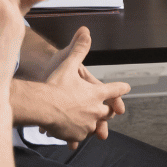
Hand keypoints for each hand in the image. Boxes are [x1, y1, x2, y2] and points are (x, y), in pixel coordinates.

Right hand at [22, 27, 132, 147]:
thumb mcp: (67, 65)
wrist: (40, 107)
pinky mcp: (77, 135)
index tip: (126, 87)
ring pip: (95, 125)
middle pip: (108, 112)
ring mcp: (88, 124)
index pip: (115, 89)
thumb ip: (78, 49)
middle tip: (107, 109)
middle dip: (107, 110)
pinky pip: (81, 136)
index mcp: (97, 93)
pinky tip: (72, 130)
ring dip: (92, 122)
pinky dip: (78, 133)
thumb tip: (85, 31)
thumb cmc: (54, 86)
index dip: (120, 88)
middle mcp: (96, 110)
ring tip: (86, 120)